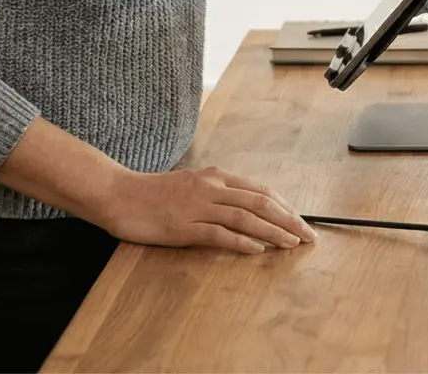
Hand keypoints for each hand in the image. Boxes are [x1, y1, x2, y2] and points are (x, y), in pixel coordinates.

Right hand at [92, 166, 317, 254]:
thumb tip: (245, 208)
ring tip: (292, 244)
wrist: (119, 194)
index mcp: (216, 177)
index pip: (260, 191)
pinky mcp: (184, 226)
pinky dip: (241, 242)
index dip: (285, 206)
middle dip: (289, 220)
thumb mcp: (192, 185)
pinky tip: (258, 250)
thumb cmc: (154, 194)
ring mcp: (198, 206)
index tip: (301, 221)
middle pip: (260, 203)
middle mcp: (212, 188)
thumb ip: (218, 194)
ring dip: (273, 231)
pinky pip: (218, 234)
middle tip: (309, 236)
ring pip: (245, 217)